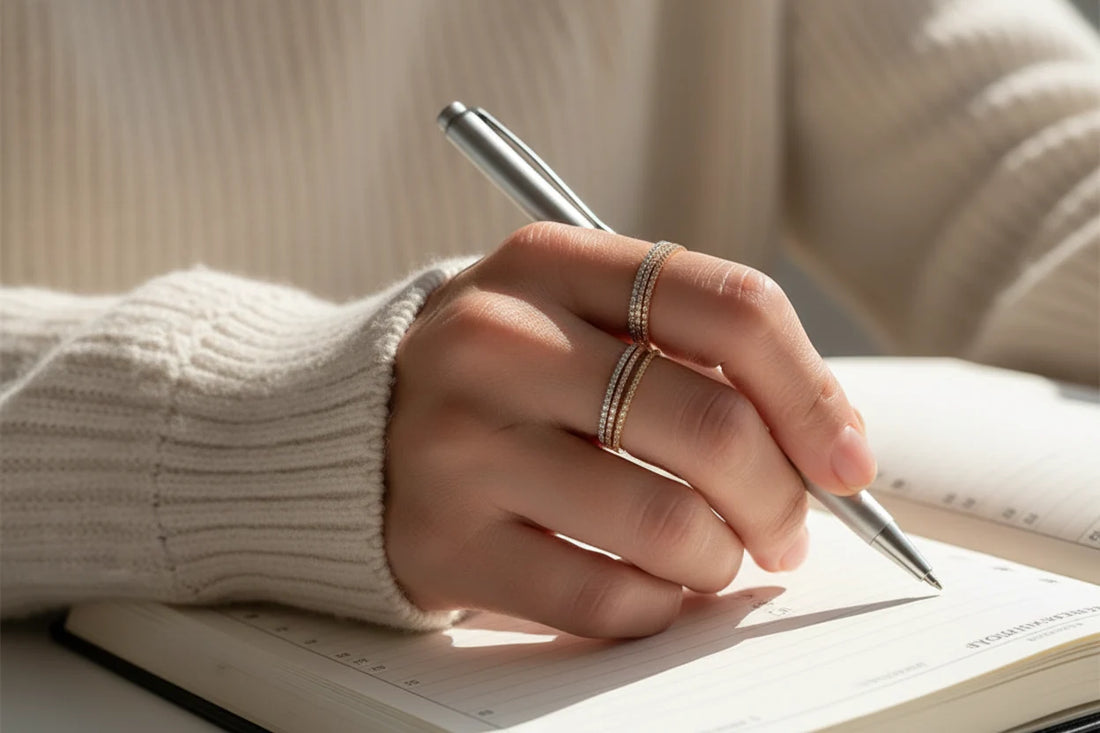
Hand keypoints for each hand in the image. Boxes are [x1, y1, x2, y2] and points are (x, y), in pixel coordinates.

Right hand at [386, 223, 874, 637]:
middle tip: (787, 527)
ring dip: (721, 556)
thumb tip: (827, 442)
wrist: (347, 431)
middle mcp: (500, 342)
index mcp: (550, 264)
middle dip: (782, 497)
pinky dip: (658, 604)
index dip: (814, 391)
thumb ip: (688, 353)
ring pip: (666, 521)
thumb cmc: (498, 375)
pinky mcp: (445, 542)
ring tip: (711, 554)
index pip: (729, 307)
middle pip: (711, 424)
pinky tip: (653, 586)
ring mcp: (463, 444)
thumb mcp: (573, 316)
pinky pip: (603, 597)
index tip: (848, 458)